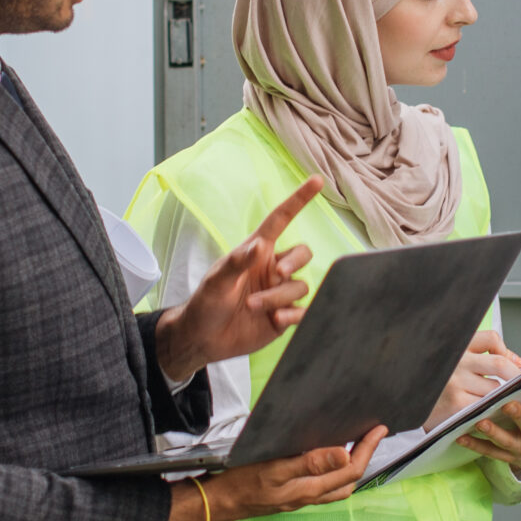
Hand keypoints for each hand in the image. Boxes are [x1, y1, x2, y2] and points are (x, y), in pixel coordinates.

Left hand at [154, 177, 324, 376]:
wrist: (204, 339)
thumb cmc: (206, 303)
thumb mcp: (216, 281)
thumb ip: (236, 263)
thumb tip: (258, 247)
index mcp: (257, 252)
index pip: (281, 220)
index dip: (299, 200)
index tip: (316, 181)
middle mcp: (272, 269)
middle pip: (302, 253)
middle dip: (295, 260)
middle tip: (278, 272)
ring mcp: (280, 292)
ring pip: (299, 285)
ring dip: (279, 295)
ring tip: (254, 307)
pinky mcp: (285, 316)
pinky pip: (303, 310)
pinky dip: (294, 314)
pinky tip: (277, 319)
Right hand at [168, 426, 386, 520]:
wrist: (217, 502)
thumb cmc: (241, 484)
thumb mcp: (275, 468)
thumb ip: (310, 462)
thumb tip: (344, 454)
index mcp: (310, 489)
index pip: (351, 470)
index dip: (368, 449)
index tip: (378, 429)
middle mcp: (309, 496)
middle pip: (348, 480)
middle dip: (364, 457)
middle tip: (370, 435)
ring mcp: (300, 497)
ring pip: (335, 485)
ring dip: (349, 467)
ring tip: (353, 444)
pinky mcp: (290, 495)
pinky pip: (320, 485)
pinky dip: (330, 472)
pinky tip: (323, 458)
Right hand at [429, 330, 520, 427]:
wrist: (408, 403)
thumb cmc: (438, 383)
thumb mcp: (456, 362)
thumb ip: (485, 357)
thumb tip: (517, 361)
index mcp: (457, 346)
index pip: (491, 338)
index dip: (505, 350)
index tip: (508, 361)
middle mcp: (456, 361)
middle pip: (499, 363)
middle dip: (516, 376)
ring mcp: (455, 382)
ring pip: (495, 389)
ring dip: (503, 396)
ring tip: (500, 400)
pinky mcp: (456, 404)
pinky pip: (486, 406)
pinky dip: (493, 409)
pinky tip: (490, 413)